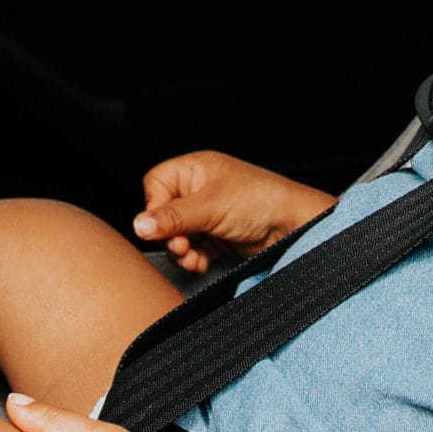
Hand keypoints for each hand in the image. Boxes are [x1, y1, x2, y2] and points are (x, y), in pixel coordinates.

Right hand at [132, 151, 334, 272]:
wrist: (292, 225)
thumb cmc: (260, 201)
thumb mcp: (209, 208)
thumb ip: (172, 218)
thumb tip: (140, 224)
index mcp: (195, 169)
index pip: (156, 185)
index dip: (155, 208)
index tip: (162, 227)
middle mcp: (200, 188)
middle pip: (165, 214)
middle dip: (171, 235)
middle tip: (181, 245)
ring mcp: (209, 212)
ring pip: (178, 234)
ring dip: (182, 250)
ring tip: (192, 256)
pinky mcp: (218, 234)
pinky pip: (193, 247)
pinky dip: (194, 257)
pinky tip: (201, 262)